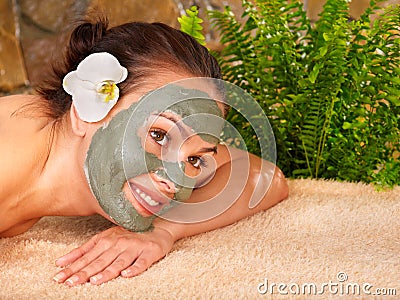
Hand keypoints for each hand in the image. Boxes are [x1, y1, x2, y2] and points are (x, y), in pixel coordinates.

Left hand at [53, 226, 173, 285]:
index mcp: (106, 240)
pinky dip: (134, 268)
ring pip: (119, 262)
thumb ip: (83, 250)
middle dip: (84, 272)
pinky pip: (142, 262)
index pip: (86, 256)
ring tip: (95, 281)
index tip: (59, 277)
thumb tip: (59, 262)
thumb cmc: (129, 234)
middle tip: (70, 283)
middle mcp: (119, 243)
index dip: (73, 267)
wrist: (158, 228)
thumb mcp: (104, 238)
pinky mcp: (150, 252)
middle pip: (100, 260)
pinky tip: (127, 274)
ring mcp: (134, 247)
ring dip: (107, 272)